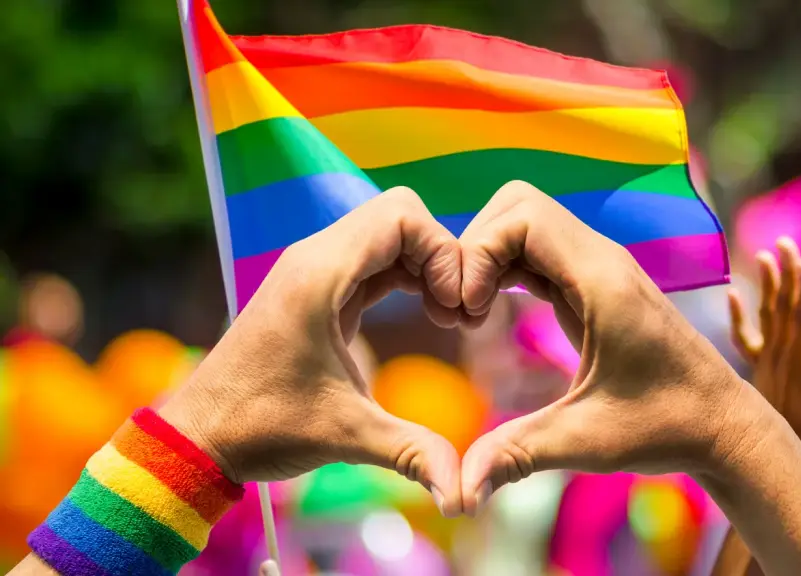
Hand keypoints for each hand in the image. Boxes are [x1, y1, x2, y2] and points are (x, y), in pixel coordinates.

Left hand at [158, 187, 464, 515]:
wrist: (200, 436)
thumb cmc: (261, 428)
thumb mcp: (345, 437)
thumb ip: (411, 453)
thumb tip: (463, 494)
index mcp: (319, 274)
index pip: (401, 215)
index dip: (442, 252)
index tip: (452, 308)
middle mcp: (315, 258)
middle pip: (399, 215)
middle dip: (440, 255)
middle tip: (454, 311)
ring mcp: (313, 271)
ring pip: (388, 233)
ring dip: (425, 265)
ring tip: (445, 316)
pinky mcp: (316, 290)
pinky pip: (374, 259)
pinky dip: (407, 275)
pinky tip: (425, 313)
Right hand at [456, 181, 750, 513]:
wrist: (721, 425)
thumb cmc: (665, 428)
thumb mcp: (586, 441)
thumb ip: (518, 454)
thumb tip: (458, 494)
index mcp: (603, 280)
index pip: (522, 217)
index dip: (478, 253)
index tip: (468, 315)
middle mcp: (602, 260)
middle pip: (517, 206)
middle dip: (474, 248)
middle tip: (462, 311)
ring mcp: (599, 268)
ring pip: (525, 223)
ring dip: (487, 258)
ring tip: (471, 316)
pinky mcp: (595, 285)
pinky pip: (538, 251)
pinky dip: (504, 270)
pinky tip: (490, 314)